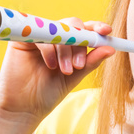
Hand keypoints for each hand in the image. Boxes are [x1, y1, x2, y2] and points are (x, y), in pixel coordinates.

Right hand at [0, 18, 116, 121]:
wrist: (25, 107)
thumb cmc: (48, 93)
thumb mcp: (75, 77)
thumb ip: (91, 61)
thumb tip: (111, 49)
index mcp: (68, 44)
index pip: (84, 29)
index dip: (96, 27)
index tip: (106, 31)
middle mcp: (54, 37)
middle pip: (73, 25)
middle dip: (79, 44)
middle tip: (79, 65)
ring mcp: (38, 36)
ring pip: (58, 30)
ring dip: (66, 50)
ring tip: (66, 71)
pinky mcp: (22, 39)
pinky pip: (41, 35)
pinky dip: (49, 50)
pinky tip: (51, 66)